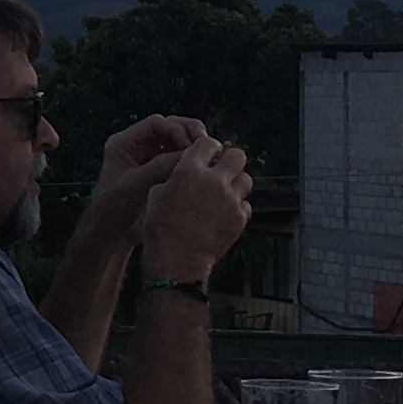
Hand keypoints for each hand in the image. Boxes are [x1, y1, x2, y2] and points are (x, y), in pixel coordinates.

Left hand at [82, 115, 210, 241]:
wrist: (113, 234)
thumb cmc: (114, 210)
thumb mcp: (136, 185)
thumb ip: (160, 167)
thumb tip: (190, 154)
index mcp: (125, 144)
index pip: (155, 124)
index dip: (176, 130)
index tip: (190, 145)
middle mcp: (139, 147)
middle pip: (170, 128)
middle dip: (189, 133)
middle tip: (206, 144)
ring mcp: (151, 159)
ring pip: (178, 143)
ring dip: (194, 146)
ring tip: (209, 156)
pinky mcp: (161, 173)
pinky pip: (180, 159)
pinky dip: (193, 161)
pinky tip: (206, 167)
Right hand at [137, 135, 253, 278]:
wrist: (176, 260)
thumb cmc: (162, 229)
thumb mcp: (156, 194)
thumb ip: (174, 177)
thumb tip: (183, 170)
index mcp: (189, 171)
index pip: (209, 143)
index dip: (209, 148)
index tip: (208, 154)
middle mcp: (214, 181)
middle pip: (237, 156)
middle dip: (231, 160)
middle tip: (223, 169)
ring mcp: (230, 200)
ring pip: (246, 179)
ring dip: (237, 183)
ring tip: (226, 192)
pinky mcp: (239, 218)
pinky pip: (246, 205)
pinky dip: (238, 207)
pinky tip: (226, 213)